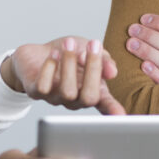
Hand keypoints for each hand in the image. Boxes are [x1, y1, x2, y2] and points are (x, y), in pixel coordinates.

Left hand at [2, 37, 125, 115]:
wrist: (37, 52)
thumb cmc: (68, 53)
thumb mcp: (89, 50)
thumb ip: (103, 60)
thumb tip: (112, 72)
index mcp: (92, 90)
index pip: (106, 105)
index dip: (114, 110)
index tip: (122, 115)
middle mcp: (75, 99)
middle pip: (89, 97)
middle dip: (93, 69)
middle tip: (93, 45)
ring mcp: (56, 98)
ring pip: (67, 91)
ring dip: (69, 63)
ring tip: (68, 43)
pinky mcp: (36, 92)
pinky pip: (43, 87)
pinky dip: (50, 68)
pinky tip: (53, 54)